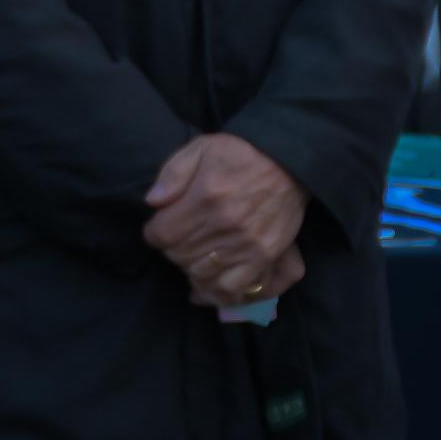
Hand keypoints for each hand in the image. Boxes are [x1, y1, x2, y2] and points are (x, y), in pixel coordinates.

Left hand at [142, 132, 307, 305]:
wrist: (288, 163)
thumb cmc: (240, 154)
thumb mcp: (200, 148)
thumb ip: (172, 174)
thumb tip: (153, 202)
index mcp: (205, 197)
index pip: (163, 235)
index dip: (154, 234)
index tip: (158, 228)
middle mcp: (225, 224)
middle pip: (180, 256)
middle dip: (171, 250)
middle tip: (177, 240)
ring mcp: (247, 244)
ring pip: (203, 274)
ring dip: (190, 269)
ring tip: (192, 256)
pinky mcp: (265, 256)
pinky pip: (235, 287)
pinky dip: (218, 291)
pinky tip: (209, 282)